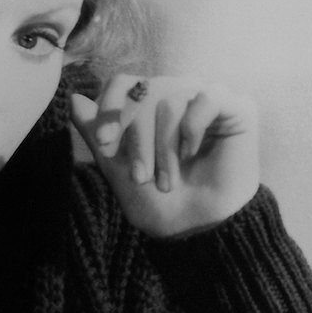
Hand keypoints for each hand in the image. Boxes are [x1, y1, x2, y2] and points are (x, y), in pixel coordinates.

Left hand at [70, 75, 259, 238]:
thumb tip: (73, 97)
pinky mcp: (238, 108)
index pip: (124, 82)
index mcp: (151, 105)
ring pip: (171, 97)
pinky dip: (193, 128)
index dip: (111, 109)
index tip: (105, 144)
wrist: (199, 230)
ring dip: (163, 145)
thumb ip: (97, 132)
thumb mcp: (117, 168)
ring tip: (167, 181)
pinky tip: (193, 154)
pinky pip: (206, 98)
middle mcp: (179, 95)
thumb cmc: (161, 203)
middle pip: (146, 91)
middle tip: (140, 178)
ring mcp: (208, 99)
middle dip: (138, 138)